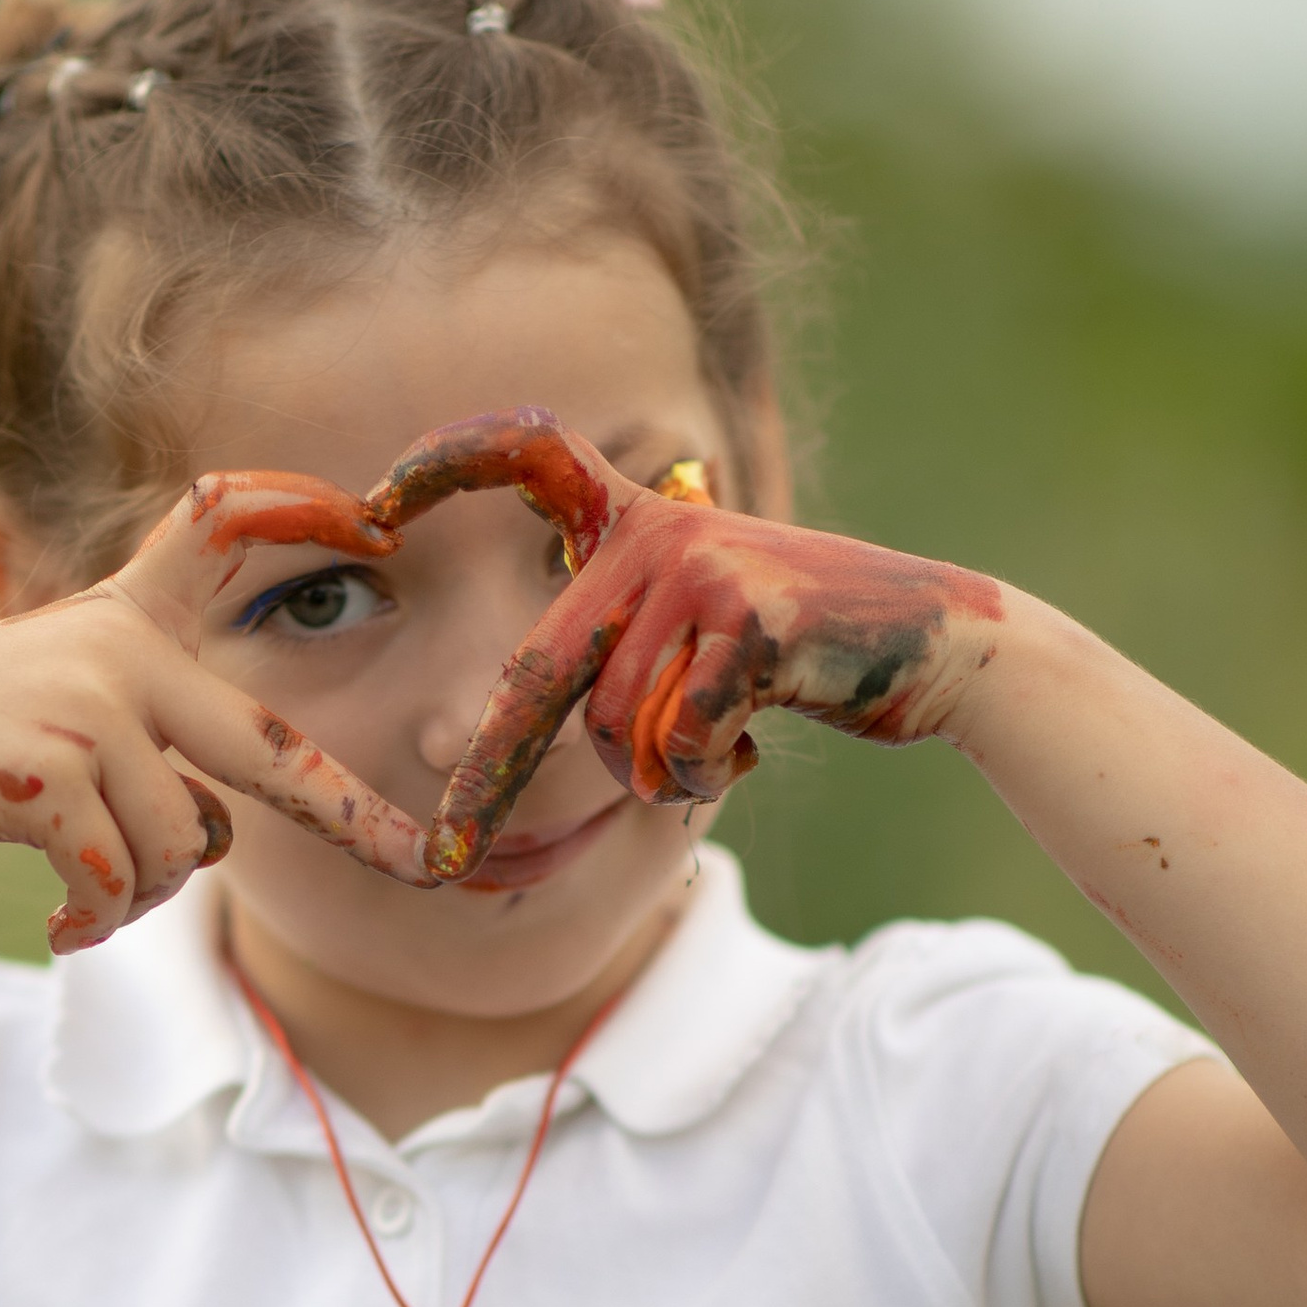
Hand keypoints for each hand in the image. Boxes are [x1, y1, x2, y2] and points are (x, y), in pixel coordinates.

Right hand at [0, 470, 430, 946]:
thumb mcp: (55, 711)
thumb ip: (143, 741)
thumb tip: (217, 835)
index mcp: (125, 620)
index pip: (218, 535)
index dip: (295, 512)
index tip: (375, 517)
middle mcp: (116, 649)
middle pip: (266, 752)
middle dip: (352, 819)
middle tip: (419, 866)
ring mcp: (81, 707)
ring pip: (181, 849)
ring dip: (142, 898)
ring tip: (84, 897)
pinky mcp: (40, 772)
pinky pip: (119, 879)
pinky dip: (96, 920)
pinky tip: (58, 922)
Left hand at [359, 410, 1005, 881]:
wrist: (934, 644)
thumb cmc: (801, 652)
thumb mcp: (694, 634)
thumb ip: (614, 653)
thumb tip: (494, 733)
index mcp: (634, 519)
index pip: (529, 452)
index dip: (447, 461)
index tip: (372, 500)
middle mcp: (656, 531)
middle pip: (537, 676)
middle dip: (491, 781)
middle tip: (447, 855)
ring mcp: (702, 569)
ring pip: (612, 726)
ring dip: (655, 772)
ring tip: (716, 746)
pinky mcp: (749, 620)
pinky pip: (677, 740)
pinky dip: (701, 772)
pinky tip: (753, 740)